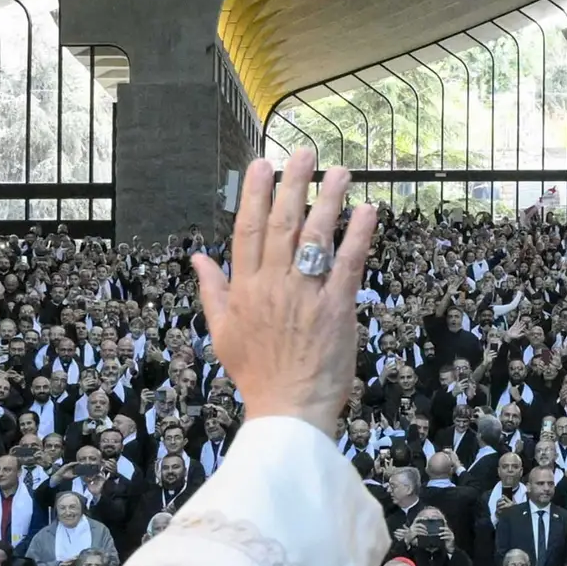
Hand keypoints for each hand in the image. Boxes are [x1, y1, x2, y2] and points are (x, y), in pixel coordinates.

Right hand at [193, 153, 376, 429]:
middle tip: (304, 153)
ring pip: (315, 237)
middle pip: (281, 224)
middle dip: (292, 185)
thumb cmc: (257, 375)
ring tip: (339, 171)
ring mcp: (305, 295)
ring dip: (328, 201)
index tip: (262, 164)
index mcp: (245, 289)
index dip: (253, 194)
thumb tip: (198, 258)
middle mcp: (273, 285)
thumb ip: (213, 291)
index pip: (247, 230)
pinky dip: (358, 236)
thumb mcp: (222, 333)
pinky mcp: (336, 309)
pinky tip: (368, 211)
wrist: (287, 411)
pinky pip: (348, 264)